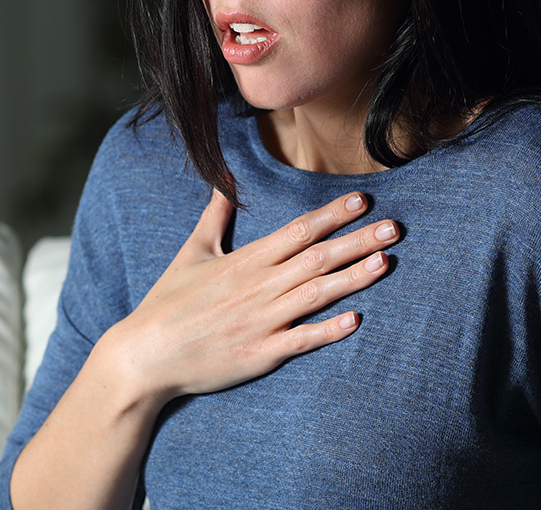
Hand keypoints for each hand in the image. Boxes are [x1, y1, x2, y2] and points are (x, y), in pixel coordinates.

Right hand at [99, 190, 399, 403]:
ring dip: (353, 278)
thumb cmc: (167, 303)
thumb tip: (224, 185)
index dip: (332, 215)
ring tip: (385, 262)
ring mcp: (261, 322)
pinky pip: (301, 341)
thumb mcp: (190, 253)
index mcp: (245, 261)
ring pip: (316, 295)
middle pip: (317, 258)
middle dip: (358, 241)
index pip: (297, 231)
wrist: (145, 355)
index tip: (362, 201)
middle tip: (395, 228)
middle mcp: (258, 287)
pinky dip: (328, 330)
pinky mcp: (260, 354)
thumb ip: (214, 219)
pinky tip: (355, 320)